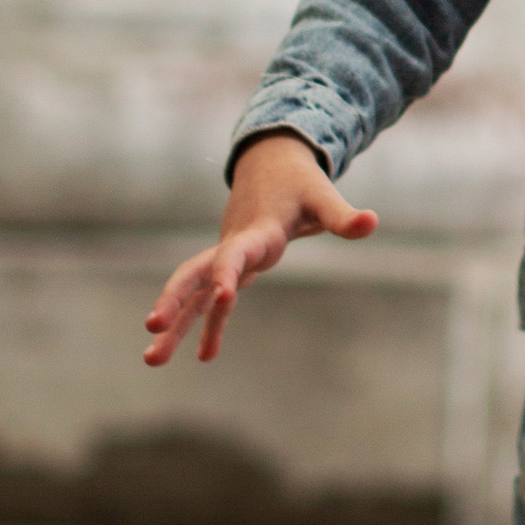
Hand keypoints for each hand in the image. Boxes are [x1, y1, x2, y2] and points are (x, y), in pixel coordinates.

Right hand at [140, 132, 375, 364]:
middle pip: (195, 274)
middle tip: (152, 327)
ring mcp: (227, 258)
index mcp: (258, 231)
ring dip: (175, 325)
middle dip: (174, 301)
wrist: (271, 163)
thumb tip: (372, 223)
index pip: (237, 254)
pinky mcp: (230, 267)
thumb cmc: (300, 183)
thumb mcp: (323, 197)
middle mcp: (234, 247)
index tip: (222, 296)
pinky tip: (204, 357)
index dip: (229, 273)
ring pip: (194, 294)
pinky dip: (207, 326)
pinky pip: (210, 302)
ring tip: (151, 361)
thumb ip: (343, 217)